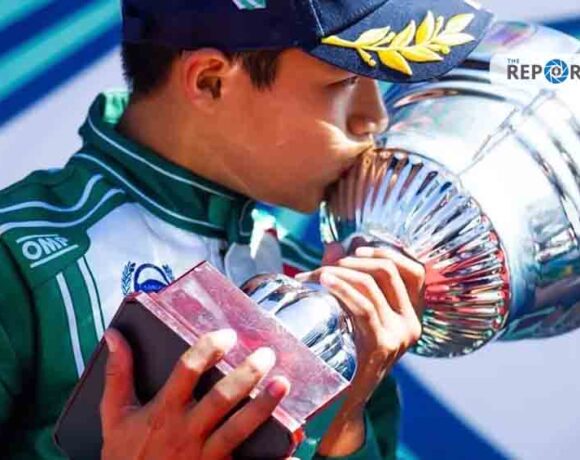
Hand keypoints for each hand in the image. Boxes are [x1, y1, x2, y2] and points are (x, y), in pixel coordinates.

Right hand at [100, 328, 289, 459]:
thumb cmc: (123, 455)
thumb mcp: (114, 414)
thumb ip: (117, 374)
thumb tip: (115, 335)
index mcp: (163, 410)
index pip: (188, 370)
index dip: (208, 348)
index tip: (227, 335)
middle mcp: (185, 431)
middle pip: (221, 398)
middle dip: (247, 374)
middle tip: (267, 355)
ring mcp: (203, 455)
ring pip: (238, 428)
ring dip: (263, 406)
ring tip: (284, 383)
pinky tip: (292, 453)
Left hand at [295, 243, 424, 455]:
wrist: (340, 402)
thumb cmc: (343, 353)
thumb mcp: (349, 311)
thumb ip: (346, 277)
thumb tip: (335, 244)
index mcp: (410, 314)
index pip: (414, 270)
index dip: (387, 251)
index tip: (357, 246)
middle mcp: (412, 324)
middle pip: (389, 271)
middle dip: (353, 260)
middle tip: (325, 265)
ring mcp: (400, 336)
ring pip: (372, 285)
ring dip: (339, 273)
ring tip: (313, 275)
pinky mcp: (383, 346)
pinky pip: (364, 306)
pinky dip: (342, 288)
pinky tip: (323, 281)